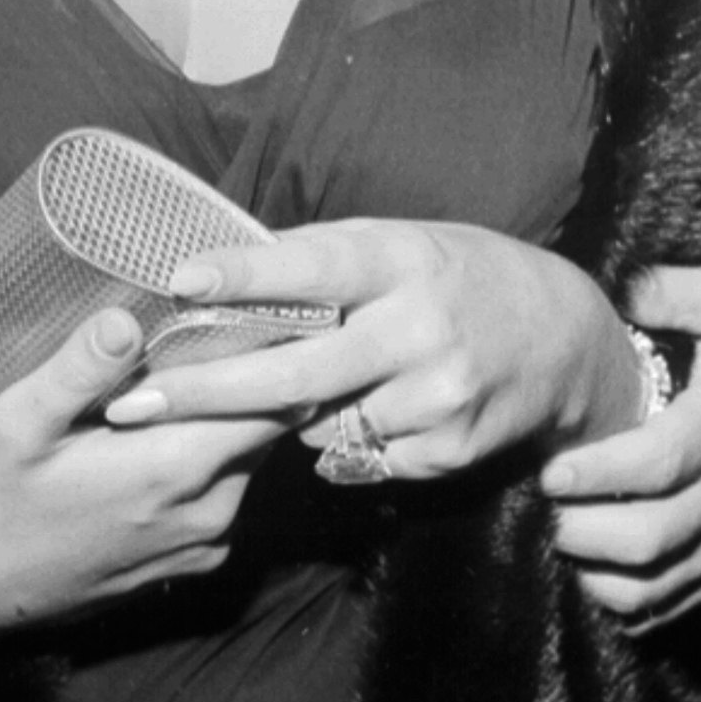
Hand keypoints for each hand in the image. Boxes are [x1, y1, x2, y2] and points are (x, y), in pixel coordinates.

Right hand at [0, 308, 285, 628]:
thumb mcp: (14, 423)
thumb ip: (76, 372)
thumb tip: (124, 319)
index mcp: (176, 469)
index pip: (272, 402)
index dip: (268, 356)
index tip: (251, 316)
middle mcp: (208, 512)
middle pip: (263, 428)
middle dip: (242, 384)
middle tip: (206, 335)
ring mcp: (203, 544)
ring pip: (245, 461)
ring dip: (221, 425)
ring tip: (176, 384)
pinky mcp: (191, 562)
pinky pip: (225, 496)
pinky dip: (209, 465)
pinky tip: (157, 442)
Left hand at [100, 220, 644, 480]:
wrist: (567, 341)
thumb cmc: (462, 276)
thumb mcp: (403, 243)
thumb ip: (325, 259)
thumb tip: (221, 270)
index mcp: (405, 260)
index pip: (315, 265)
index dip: (246, 274)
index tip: (180, 281)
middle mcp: (422, 328)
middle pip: (296, 372)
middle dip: (204, 391)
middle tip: (132, 403)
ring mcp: (438, 397)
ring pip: (316, 424)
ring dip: (282, 416)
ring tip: (286, 391)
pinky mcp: (447, 451)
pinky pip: (354, 458)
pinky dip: (337, 441)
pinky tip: (359, 411)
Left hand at [540, 264, 700, 625]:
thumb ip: (678, 291)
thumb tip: (620, 287)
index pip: (656, 464)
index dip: (598, 473)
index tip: (552, 472)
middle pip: (646, 538)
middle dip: (580, 530)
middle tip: (542, 507)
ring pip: (651, 585)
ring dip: (593, 572)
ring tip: (562, 537)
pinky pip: (667, 608)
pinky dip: (622, 601)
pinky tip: (592, 570)